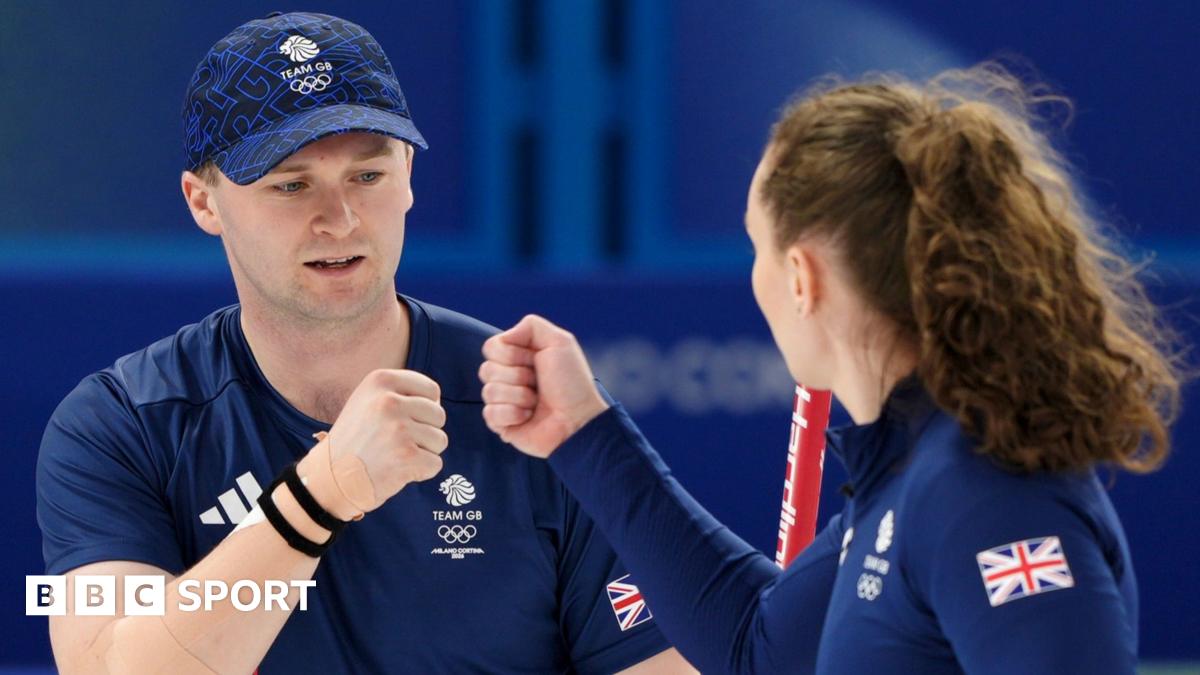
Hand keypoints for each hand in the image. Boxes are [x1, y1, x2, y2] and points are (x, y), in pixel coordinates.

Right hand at [299, 369, 447, 518]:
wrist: (328, 480)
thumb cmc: (354, 441)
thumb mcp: (368, 401)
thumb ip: (399, 393)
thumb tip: (436, 398)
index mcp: (381, 380)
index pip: (432, 390)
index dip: (425, 409)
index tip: (403, 422)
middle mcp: (390, 401)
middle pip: (439, 415)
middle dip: (425, 433)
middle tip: (395, 443)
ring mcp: (398, 429)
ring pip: (440, 440)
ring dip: (423, 453)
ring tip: (394, 456)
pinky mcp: (407, 457)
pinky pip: (435, 464)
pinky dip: (421, 472)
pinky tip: (396, 471)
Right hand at [479, 315, 608, 457]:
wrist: (579, 420)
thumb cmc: (572, 384)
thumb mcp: (559, 342)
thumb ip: (531, 326)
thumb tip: (504, 337)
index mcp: (517, 357)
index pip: (491, 347)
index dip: (512, 354)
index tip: (535, 360)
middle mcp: (507, 377)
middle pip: (487, 369)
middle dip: (518, 376)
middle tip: (538, 384)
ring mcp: (502, 401)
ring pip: (489, 391)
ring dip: (519, 396)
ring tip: (537, 402)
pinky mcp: (500, 423)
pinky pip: (490, 413)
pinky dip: (513, 414)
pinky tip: (528, 417)